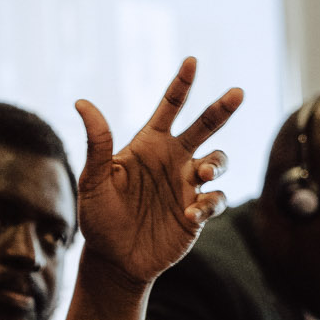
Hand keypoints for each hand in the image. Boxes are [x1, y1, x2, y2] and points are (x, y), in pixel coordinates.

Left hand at [74, 58, 242, 288]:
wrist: (113, 259)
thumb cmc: (99, 217)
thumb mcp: (93, 180)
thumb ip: (96, 143)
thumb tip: (82, 102)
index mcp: (149, 145)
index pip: (169, 108)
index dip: (181, 84)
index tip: (191, 61)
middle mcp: (173, 159)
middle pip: (204, 126)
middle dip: (222, 108)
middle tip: (238, 92)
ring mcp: (188, 184)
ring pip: (218, 160)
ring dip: (215, 161)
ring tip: (202, 171)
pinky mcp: (198, 211)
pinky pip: (215, 199)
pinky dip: (208, 203)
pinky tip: (191, 214)